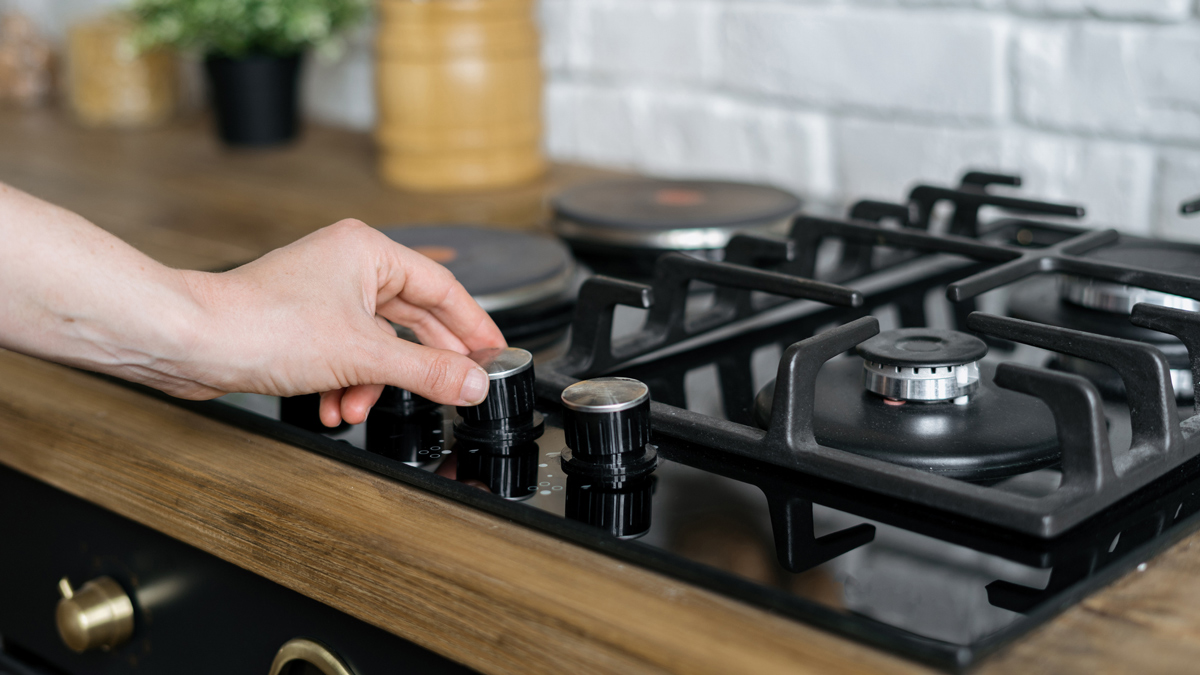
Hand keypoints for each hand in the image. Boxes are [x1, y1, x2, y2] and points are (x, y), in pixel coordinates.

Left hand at [178, 219, 504, 425]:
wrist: (192, 342)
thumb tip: (474, 383)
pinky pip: (345, 355)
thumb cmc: (263, 325)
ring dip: (372, 383)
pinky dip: (344, 383)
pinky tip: (333, 406)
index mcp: (369, 252)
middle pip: (411, 319)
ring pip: (375, 344)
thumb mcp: (363, 356)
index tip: (495, 355)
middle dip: (419, 365)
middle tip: (453, 388)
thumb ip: (427, 371)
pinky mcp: (302, 322)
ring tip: (357, 406)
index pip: (443, 290)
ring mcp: (324, 294)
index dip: (474, 326)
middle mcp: (348, 266)